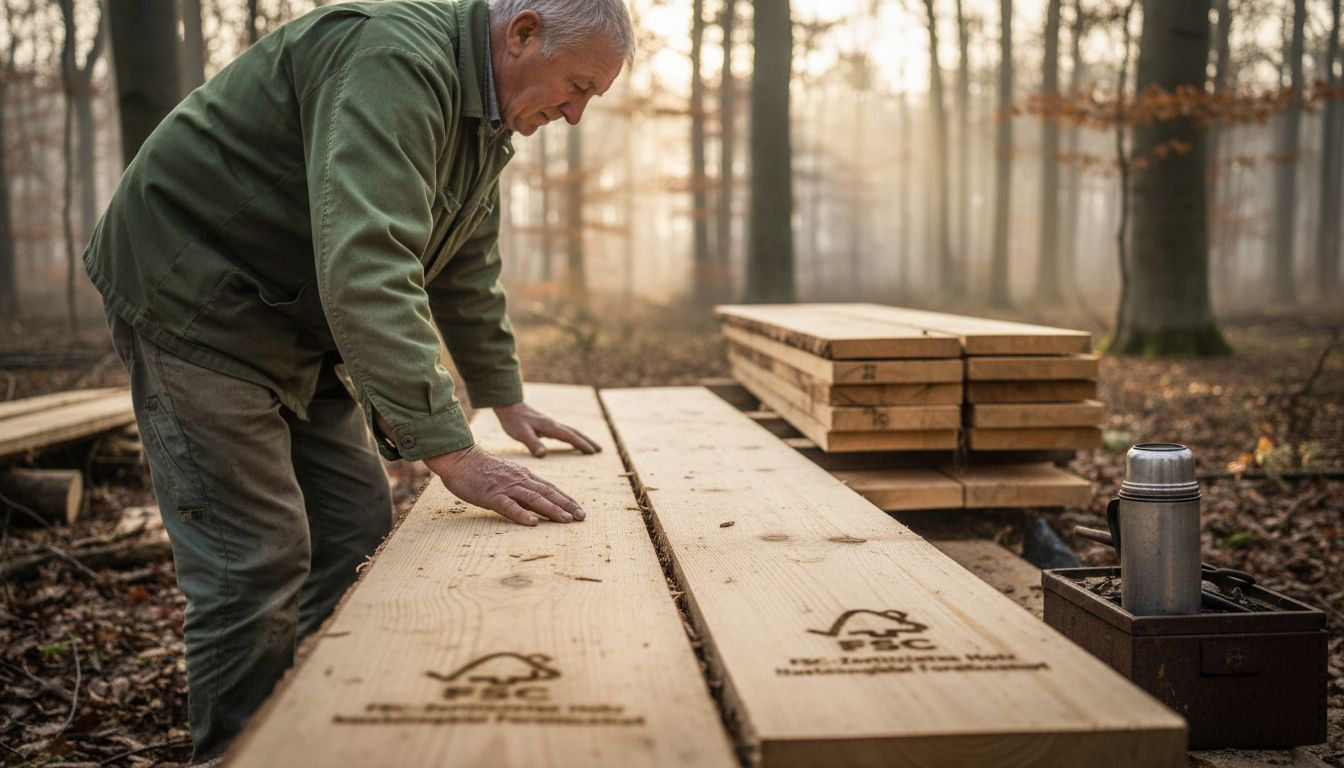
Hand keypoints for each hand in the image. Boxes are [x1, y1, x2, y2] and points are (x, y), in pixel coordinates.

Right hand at [424, 445, 584, 525]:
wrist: (459, 458)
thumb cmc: (480, 470)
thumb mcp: (506, 475)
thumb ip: (521, 485)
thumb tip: (535, 500)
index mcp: (523, 476)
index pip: (549, 488)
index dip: (565, 499)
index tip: (579, 509)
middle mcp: (519, 480)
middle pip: (547, 492)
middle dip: (566, 505)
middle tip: (582, 517)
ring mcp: (505, 487)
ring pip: (533, 499)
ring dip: (552, 509)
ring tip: (566, 520)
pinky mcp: (490, 495)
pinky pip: (508, 506)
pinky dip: (521, 514)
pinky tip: (532, 523)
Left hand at [494, 402, 601, 457]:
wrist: (509, 407)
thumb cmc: (514, 421)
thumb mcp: (521, 434)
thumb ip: (532, 443)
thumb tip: (543, 455)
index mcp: (550, 427)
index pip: (569, 436)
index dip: (581, 444)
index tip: (592, 452)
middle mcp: (553, 424)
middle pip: (575, 432)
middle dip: (587, 441)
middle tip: (599, 450)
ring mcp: (550, 424)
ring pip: (571, 431)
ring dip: (582, 439)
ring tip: (591, 447)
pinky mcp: (546, 425)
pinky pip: (564, 432)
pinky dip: (572, 437)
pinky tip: (572, 441)